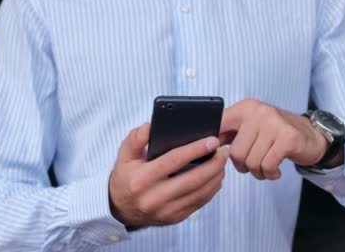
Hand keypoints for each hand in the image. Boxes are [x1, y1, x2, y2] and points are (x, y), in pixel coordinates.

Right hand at [109, 123, 228, 227]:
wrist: (121, 208)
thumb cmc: (126, 176)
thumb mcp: (124, 156)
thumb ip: (135, 139)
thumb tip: (149, 126)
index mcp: (141, 179)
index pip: (173, 161)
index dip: (195, 149)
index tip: (212, 140)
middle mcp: (154, 197)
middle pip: (192, 179)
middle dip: (212, 164)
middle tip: (224, 151)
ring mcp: (165, 210)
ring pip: (198, 193)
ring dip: (215, 177)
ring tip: (222, 162)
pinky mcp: (175, 218)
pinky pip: (198, 203)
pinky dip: (211, 190)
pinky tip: (216, 177)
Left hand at [219, 99, 328, 179]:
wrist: (311, 136)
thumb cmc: (275, 135)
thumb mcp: (251, 127)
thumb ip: (229, 133)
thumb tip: (206, 145)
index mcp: (245, 108)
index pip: (219, 126)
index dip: (215, 145)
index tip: (220, 154)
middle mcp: (258, 111)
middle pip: (235, 152)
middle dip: (243, 166)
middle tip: (253, 165)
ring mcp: (274, 123)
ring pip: (251, 161)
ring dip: (258, 172)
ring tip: (266, 168)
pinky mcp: (288, 138)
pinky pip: (268, 165)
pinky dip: (270, 174)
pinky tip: (275, 171)